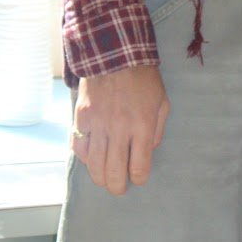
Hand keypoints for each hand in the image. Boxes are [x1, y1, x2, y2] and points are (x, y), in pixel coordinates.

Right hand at [72, 65, 170, 195]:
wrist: (115, 54)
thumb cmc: (143, 79)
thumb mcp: (162, 103)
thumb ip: (157, 130)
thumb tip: (148, 151)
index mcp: (142, 126)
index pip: (139, 167)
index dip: (138, 179)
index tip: (138, 178)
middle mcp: (119, 129)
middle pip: (114, 172)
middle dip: (117, 186)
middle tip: (119, 188)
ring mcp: (98, 124)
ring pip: (94, 165)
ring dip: (99, 178)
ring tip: (104, 179)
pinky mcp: (81, 117)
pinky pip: (79, 147)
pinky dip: (85, 158)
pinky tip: (91, 159)